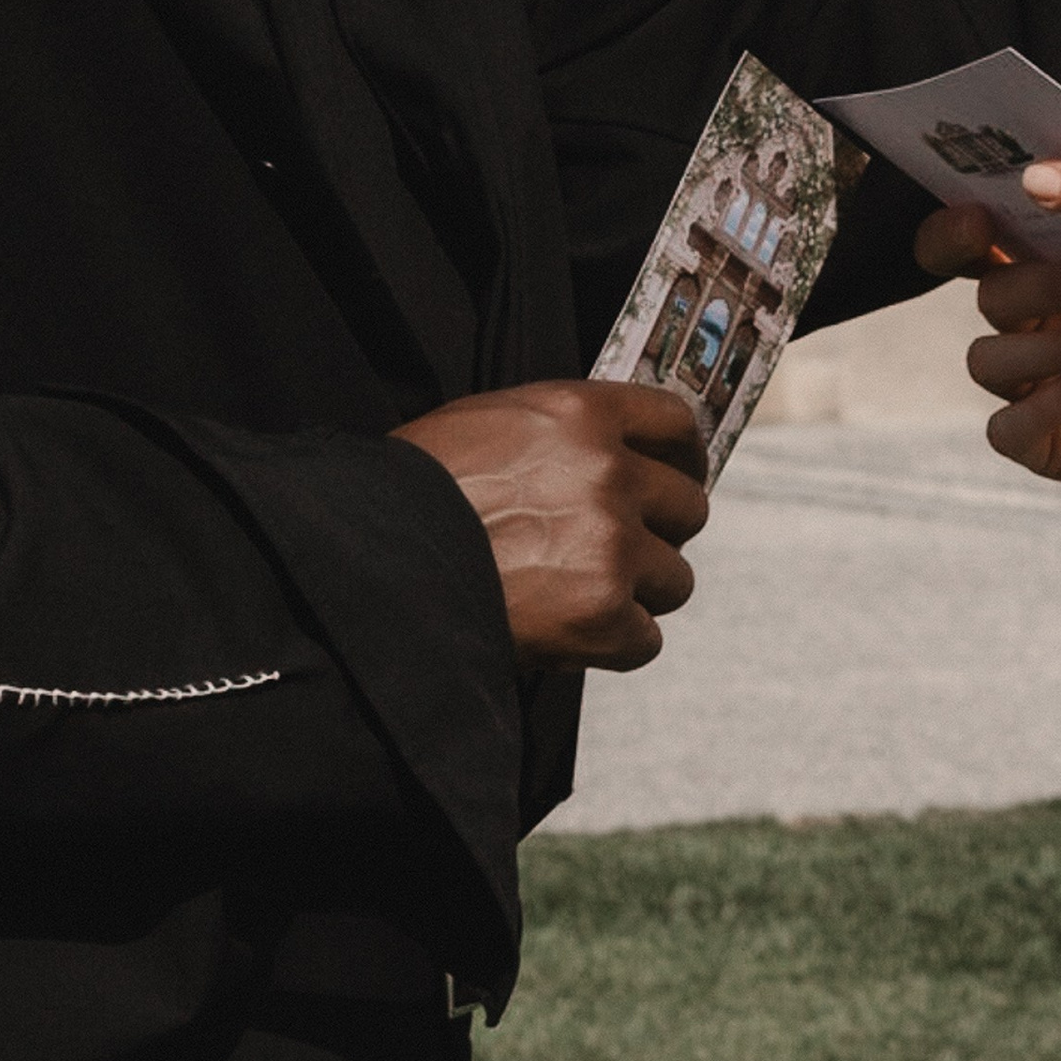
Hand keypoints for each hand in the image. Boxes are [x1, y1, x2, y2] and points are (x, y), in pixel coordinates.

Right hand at [394, 381, 709, 670]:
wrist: (372, 564)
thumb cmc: (413, 493)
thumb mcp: (484, 426)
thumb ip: (559, 435)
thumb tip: (610, 453)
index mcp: (580, 415)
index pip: (675, 422)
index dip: (682, 456)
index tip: (678, 476)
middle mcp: (608, 474)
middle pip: (688, 508)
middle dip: (658, 535)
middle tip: (615, 554)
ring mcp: (611, 546)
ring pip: (675, 579)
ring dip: (636, 594)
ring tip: (578, 598)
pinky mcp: (602, 614)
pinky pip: (645, 640)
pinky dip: (611, 646)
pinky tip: (568, 637)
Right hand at [913, 200, 1060, 502]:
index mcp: (1044, 262)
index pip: (969, 243)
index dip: (954, 231)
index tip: (980, 215)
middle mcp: (1029, 320)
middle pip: (990, 293)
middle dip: (1035, 280)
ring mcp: (1032, 381)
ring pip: (989, 359)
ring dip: (1043, 344)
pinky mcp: (1047, 440)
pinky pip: (1008, 429)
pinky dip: (1041, 405)